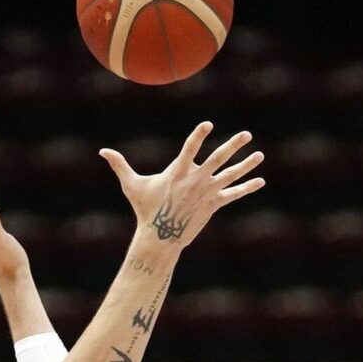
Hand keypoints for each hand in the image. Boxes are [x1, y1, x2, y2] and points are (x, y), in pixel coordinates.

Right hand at [99, 121, 264, 248]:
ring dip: (247, 165)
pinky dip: (247, 188)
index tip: (208, 125)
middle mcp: (195, 180)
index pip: (190, 149)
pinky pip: (233, 194)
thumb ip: (119, 165)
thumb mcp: (132, 185)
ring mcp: (207, 192)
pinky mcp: (214, 205)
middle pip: (218, 159)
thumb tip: (102, 151)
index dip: (199, 136)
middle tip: (247, 134)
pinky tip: (260, 181)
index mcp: (178, 172)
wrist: (161, 236)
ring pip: (231, 175)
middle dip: (233, 146)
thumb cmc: (146, 209)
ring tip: (259, 155)